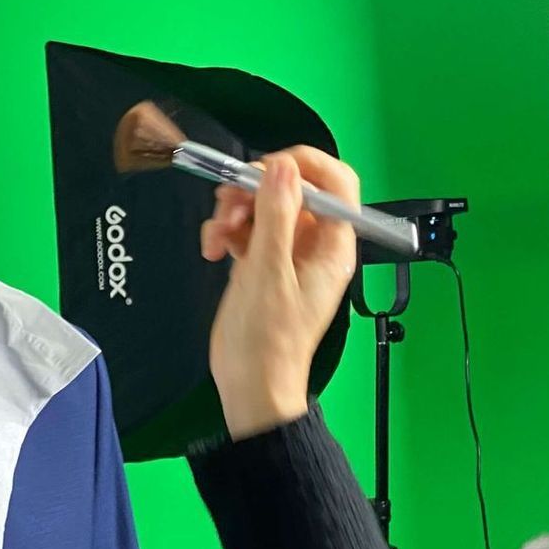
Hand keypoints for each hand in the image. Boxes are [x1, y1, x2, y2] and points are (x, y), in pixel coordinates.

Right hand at [201, 147, 360, 438]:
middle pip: (292, 190)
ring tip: (219, 232)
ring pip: (264, 206)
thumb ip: (276, 216)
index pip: (335, 183)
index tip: (268, 168)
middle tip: (232, 201)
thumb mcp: (268, 272)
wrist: (250, 383)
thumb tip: (282, 169)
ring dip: (236, 210)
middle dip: (256, 189)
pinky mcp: (262, 263)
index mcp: (332, 246)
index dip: (304, 165)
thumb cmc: (269, 344)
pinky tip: (214, 247)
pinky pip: (246, 228)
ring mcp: (287, 253)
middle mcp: (314, 246)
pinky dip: (227, 230)